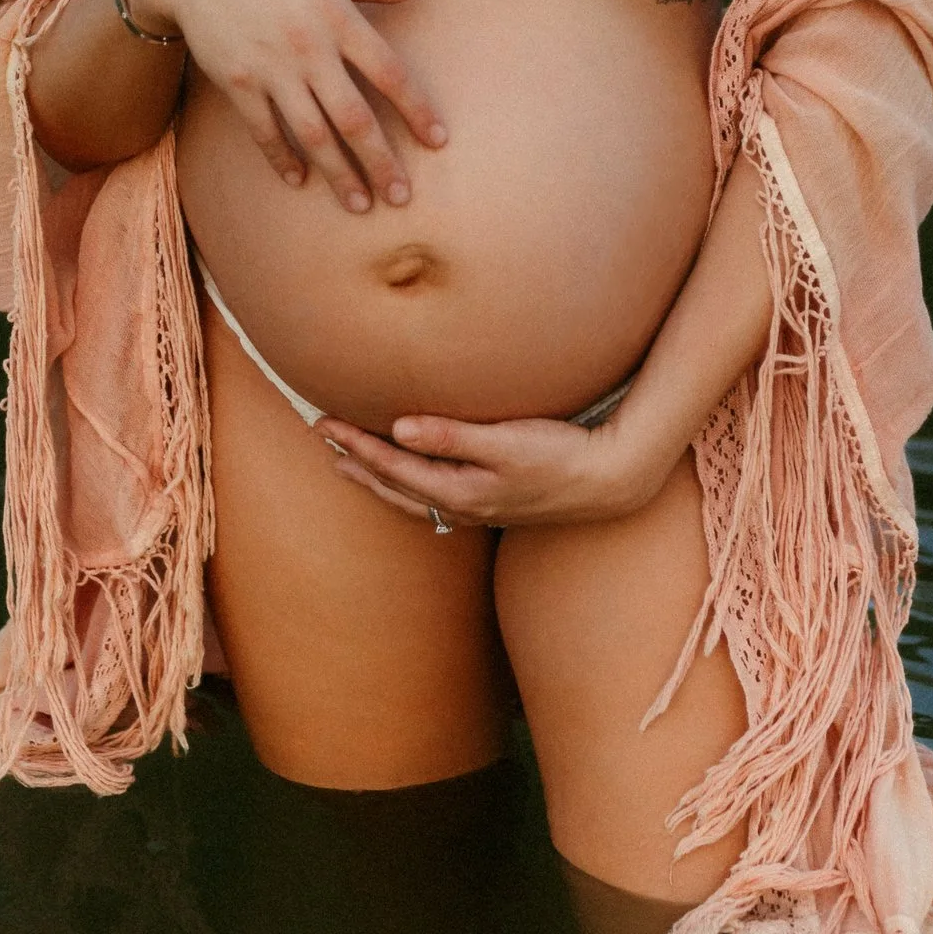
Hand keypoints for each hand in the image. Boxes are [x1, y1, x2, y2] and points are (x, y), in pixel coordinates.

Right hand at [132, 0, 445, 211]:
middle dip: (380, 162)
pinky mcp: (237, 82)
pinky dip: (282, 159)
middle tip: (401, 197)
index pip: (390, 73)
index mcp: (338, 17)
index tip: (437, 141)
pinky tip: (300, 180)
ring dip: (338, 173)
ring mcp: (271, 68)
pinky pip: (265, 131)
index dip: (416, 110)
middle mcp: (309, 47)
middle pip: (354, 117)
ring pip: (312, 134)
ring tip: (359, 204)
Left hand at [316, 405, 673, 530]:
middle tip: (323, 439)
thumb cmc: (561, 455)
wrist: (609, 481)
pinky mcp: (494, 503)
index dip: (357, 444)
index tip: (326, 424)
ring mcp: (478, 509)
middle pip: (395, 486)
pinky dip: (408, 487)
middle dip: (357, 462)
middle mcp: (463, 507)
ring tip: (349, 464)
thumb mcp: (507, 441)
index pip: (394, 466)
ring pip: (412, 498)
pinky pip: (433, 499)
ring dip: (377, 478)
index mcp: (460, 492)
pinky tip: (410, 482)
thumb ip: (452, 435)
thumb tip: (400, 427)